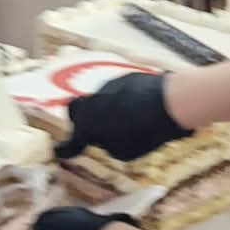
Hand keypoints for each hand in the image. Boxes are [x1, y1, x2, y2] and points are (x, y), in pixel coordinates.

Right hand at [54, 73, 186, 160]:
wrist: (168, 101)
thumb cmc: (144, 131)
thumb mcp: (123, 152)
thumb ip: (109, 144)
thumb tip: (108, 136)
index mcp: (86, 125)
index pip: (71, 142)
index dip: (66, 149)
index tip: (60, 152)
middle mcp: (91, 103)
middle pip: (77, 110)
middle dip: (83, 119)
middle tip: (97, 129)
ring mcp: (107, 86)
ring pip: (101, 100)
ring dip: (111, 110)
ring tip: (134, 122)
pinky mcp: (124, 77)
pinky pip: (120, 92)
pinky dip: (127, 101)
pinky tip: (145, 110)